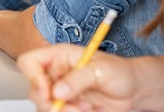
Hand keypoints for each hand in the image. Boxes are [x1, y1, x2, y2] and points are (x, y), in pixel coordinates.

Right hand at [17, 44, 136, 111]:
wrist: (134, 90)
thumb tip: (57, 91)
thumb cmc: (119, 71)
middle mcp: (56, 74)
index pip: (29, 61)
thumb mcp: (101, 70)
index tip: (48, 93)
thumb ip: (78, 78)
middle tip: (72, 108)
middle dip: (51, 103)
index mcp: (59, 56)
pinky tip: (87, 111)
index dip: (33, 77)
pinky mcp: (68, 107)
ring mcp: (61, 92)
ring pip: (45, 107)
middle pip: (34, 90)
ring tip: (85, 108)